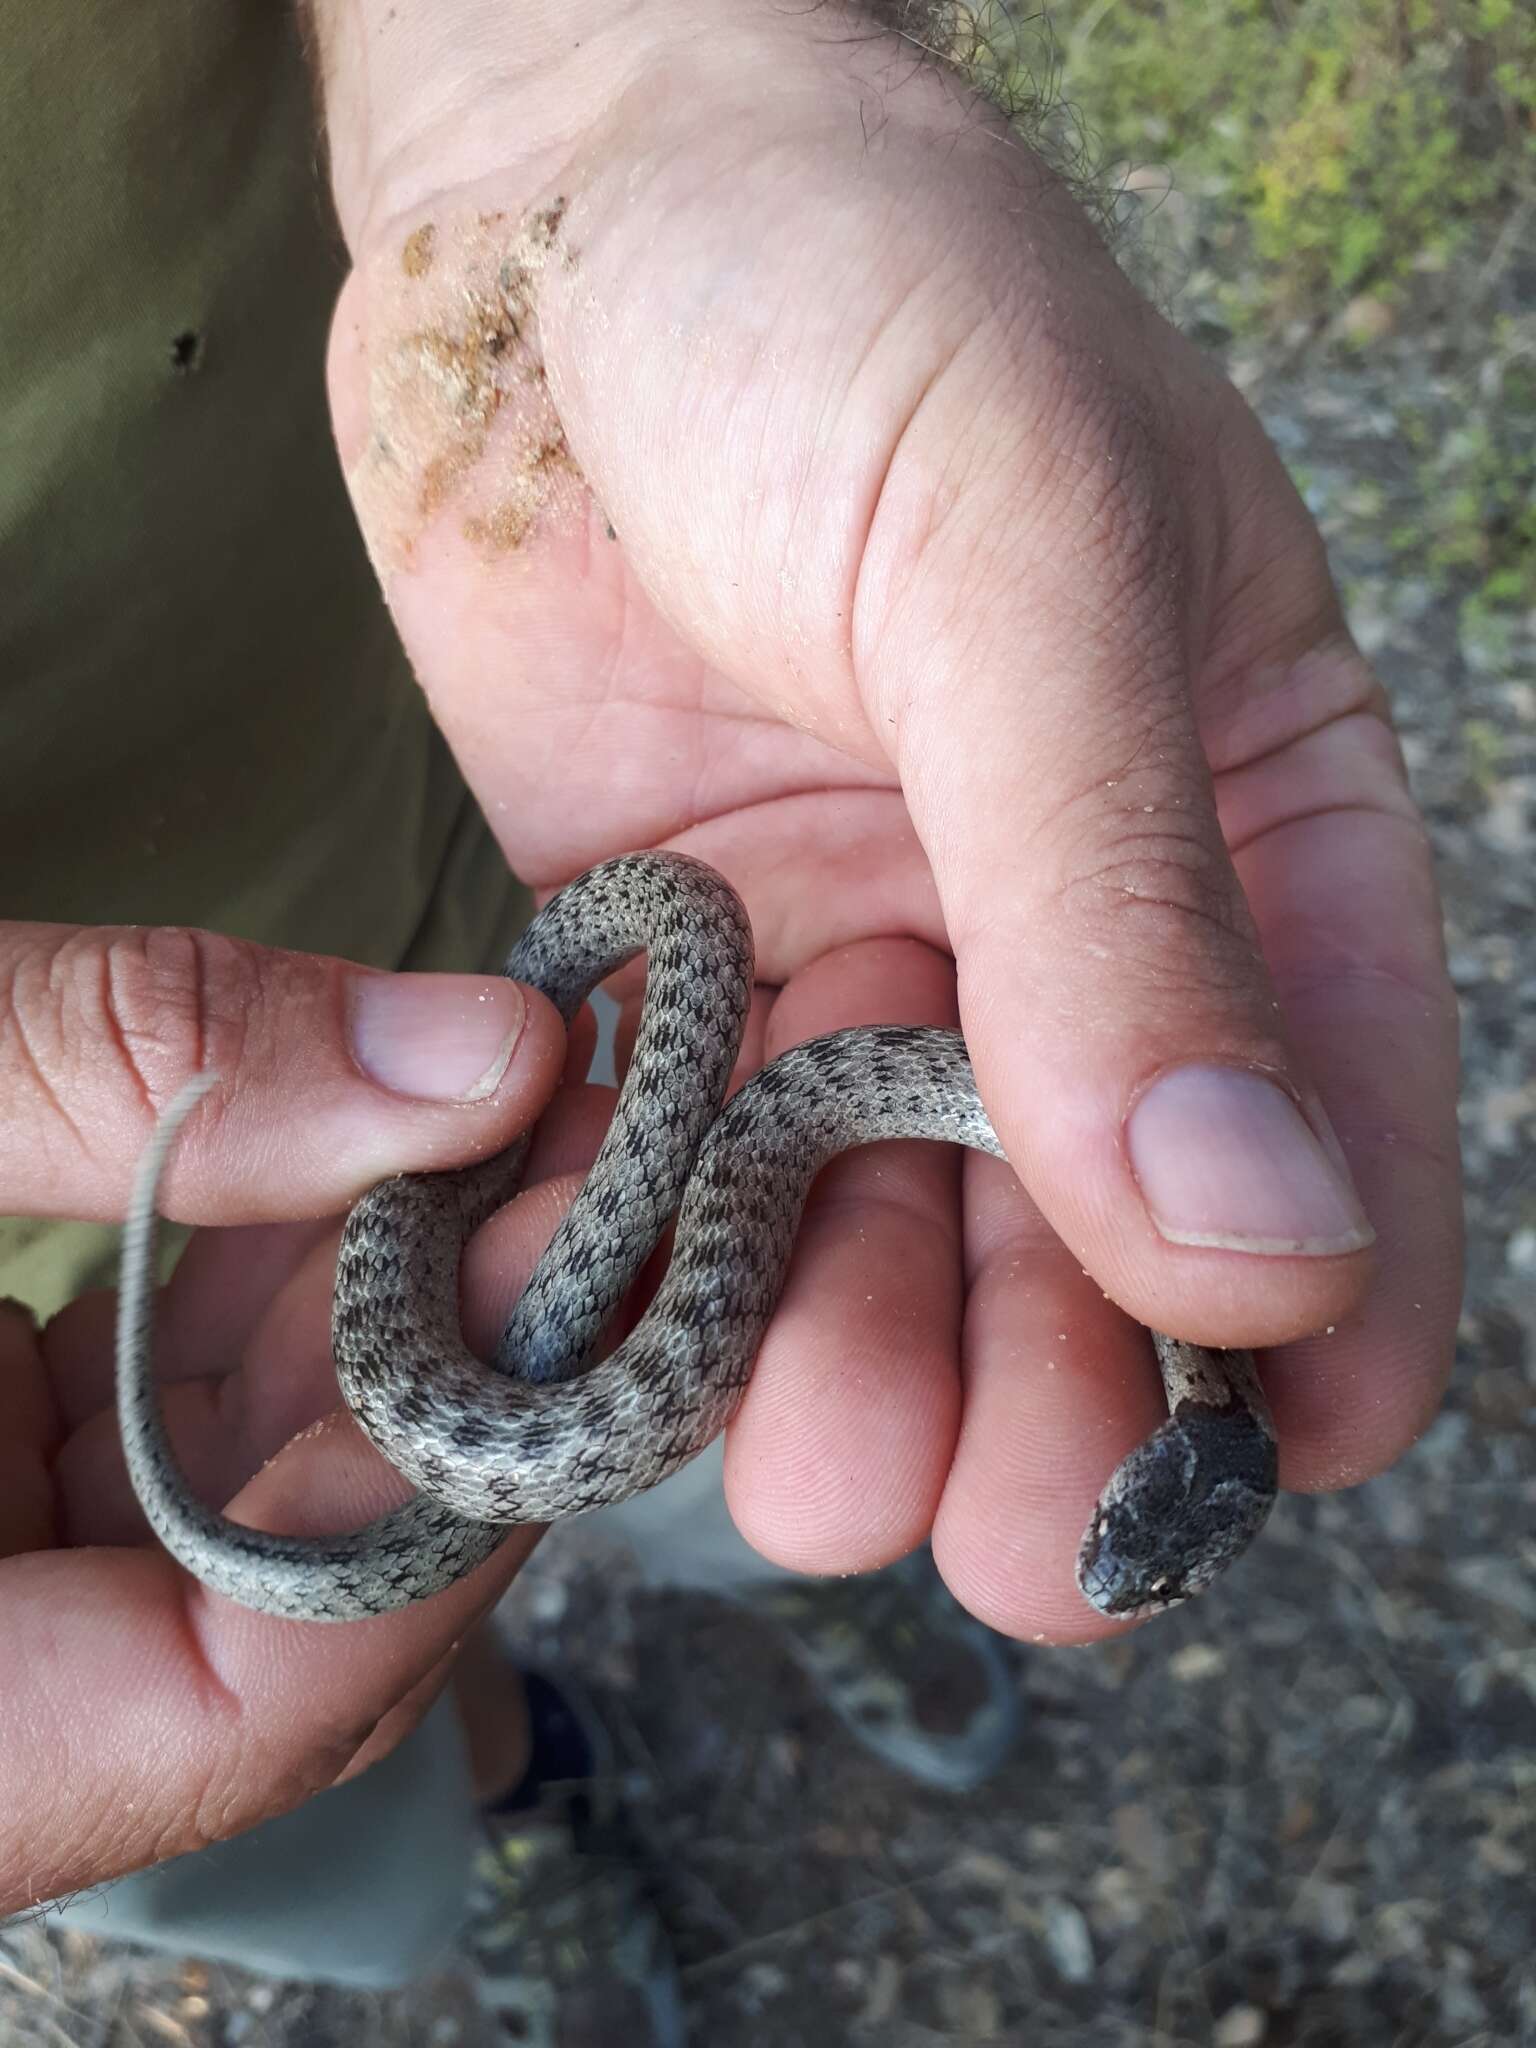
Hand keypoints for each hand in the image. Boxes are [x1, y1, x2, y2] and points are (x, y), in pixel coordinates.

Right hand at [0, 920, 568, 1914]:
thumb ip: (131, 1067)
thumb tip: (480, 1048)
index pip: (225, 1715)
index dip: (429, 1510)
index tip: (557, 1279)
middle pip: (260, 1621)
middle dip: (428, 1388)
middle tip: (570, 1171)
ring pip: (212, 1524)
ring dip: (356, 1331)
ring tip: (484, 1141)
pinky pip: (129, 1451)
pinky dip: (244, 1311)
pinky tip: (340, 1169)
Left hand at [318, 0, 1460, 1642]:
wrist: (561, 198)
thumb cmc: (852, 300)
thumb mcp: (1030, 565)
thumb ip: (1131, 898)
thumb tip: (1259, 1234)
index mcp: (1245, 819)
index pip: (1336, 1117)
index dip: (1319, 1321)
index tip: (1258, 1475)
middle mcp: (1061, 926)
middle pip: (1097, 1234)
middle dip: (1065, 1404)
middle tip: (1011, 1546)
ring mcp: (856, 962)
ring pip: (888, 1241)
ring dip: (862, 1371)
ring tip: (812, 1471)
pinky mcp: (669, 973)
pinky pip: (684, 1171)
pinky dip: (664, 1271)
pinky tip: (633, 1349)